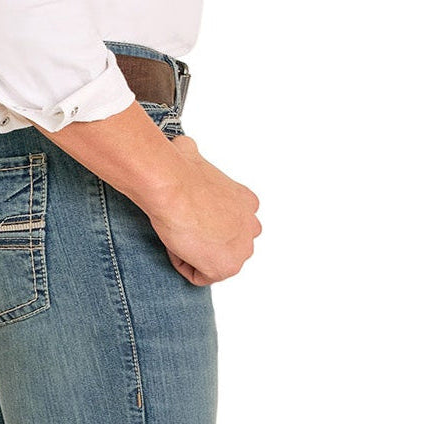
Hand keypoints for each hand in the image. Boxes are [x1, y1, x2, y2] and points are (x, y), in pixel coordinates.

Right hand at [146, 135, 261, 284]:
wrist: (172, 185)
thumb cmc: (178, 170)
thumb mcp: (192, 155)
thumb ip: (194, 158)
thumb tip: (182, 147)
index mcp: (247, 203)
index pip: (229, 228)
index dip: (203, 226)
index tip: (188, 216)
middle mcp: (251, 226)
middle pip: (225, 249)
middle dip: (205, 245)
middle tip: (184, 229)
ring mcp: (242, 249)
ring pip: (213, 264)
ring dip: (194, 255)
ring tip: (181, 234)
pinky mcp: (226, 267)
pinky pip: (199, 276)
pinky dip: (184, 264)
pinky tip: (179, 244)